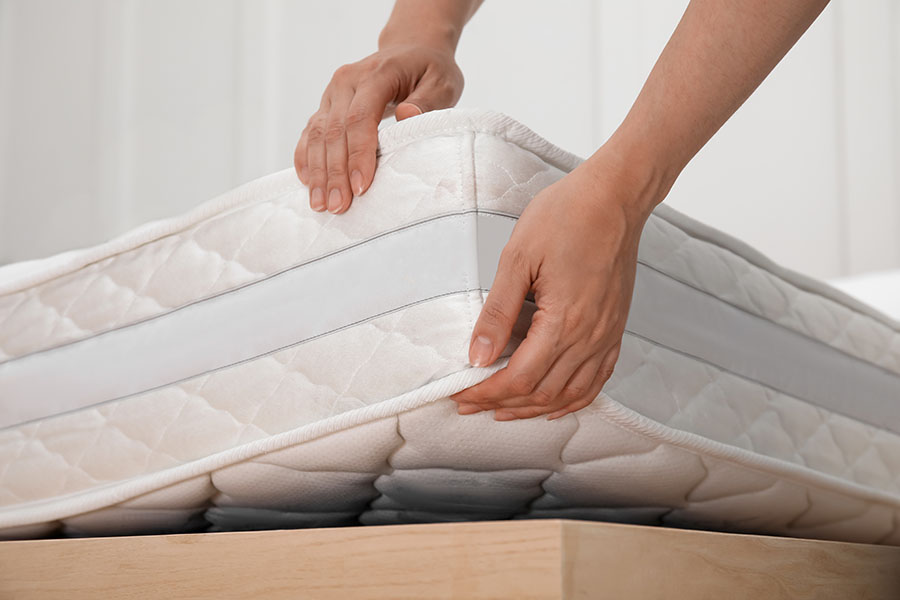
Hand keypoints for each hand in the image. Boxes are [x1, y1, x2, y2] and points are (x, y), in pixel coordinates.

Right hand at [294, 44, 462, 213]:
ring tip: (321, 204)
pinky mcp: (327, 104)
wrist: (412, 49)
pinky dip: (306, 158)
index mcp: (376, 74)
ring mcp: (333, 92)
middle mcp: (347, 81)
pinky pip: (310, 132)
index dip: (359, 154)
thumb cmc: (430, 70)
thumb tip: (407, 117)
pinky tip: (307, 182)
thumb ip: (427, 102)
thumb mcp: (442, 83)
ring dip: (318, 171)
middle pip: (335, 131)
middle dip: (334, 172)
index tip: (361, 187)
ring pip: (318, 134)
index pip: (361, 117)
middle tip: (338, 206)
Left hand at [450, 152, 657, 420]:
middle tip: (468, 404)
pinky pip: (597, 380)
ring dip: (533, 409)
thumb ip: (497, 311)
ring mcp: (607, 335)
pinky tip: (553, 404)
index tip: (460, 394)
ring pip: (570, 394)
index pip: (520, 378)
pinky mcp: (615, 328)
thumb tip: (478, 355)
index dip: (486, 392)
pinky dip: (573, 400)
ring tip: (502, 411)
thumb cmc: (565, 216)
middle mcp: (590, 336)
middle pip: (542, 392)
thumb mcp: (518, 258)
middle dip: (501, 403)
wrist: (615, 196)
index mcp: (564, 321)